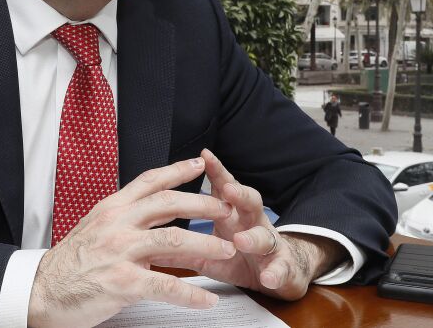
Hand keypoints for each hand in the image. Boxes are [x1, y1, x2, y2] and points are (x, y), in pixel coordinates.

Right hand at [27, 157, 237, 327]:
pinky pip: (166, 286)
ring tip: (228, 251)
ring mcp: (121, 252)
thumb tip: (151, 215)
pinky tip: (206, 300)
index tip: (199, 165)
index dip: (177, 171)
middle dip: (203, 204)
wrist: (41, 291)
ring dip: (207, 245)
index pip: (150, 181)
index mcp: (112, 209)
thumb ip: (122, 219)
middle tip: (225, 208)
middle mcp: (118, 224)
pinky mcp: (123, 282)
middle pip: (169, 204)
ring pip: (174, 240)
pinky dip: (191, 294)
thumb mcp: (94, 228)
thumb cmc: (68, 264)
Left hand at [154, 149, 345, 300]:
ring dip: (253, 237)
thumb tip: (150, 245)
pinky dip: (275, 273)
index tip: (204, 156)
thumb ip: (185, 247)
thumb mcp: (210, 253)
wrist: (279, 275)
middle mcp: (253, 224)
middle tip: (227, 190)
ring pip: (265, 235)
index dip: (216, 172)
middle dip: (239, 194)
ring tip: (241, 241)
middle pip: (250, 202)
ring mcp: (269, 245)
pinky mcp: (283, 268)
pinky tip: (268, 277)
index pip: (225, 189)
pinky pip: (280, 269)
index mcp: (234, 216)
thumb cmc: (241, 258)